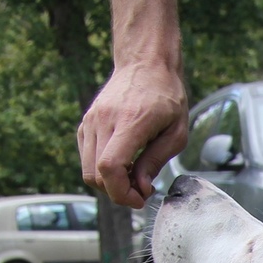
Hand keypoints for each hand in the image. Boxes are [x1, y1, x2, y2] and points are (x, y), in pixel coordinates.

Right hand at [78, 61, 190, 208]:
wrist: (145, 63)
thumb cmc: (167, 97)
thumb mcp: (176, 132)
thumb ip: (156, 161)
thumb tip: (140, 188)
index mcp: (129, 122)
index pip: (110, 168)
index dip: (122, 193)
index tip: (140, 199)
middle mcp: (104, 121)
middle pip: (96, 175)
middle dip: (118, 192)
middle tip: (141, 190)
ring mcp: (91, 121)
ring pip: (88, 170)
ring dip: (109, 183)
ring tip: (133, 176)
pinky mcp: (86, 123)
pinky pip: (86, 158)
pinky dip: (101, 170)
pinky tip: (123, 163)